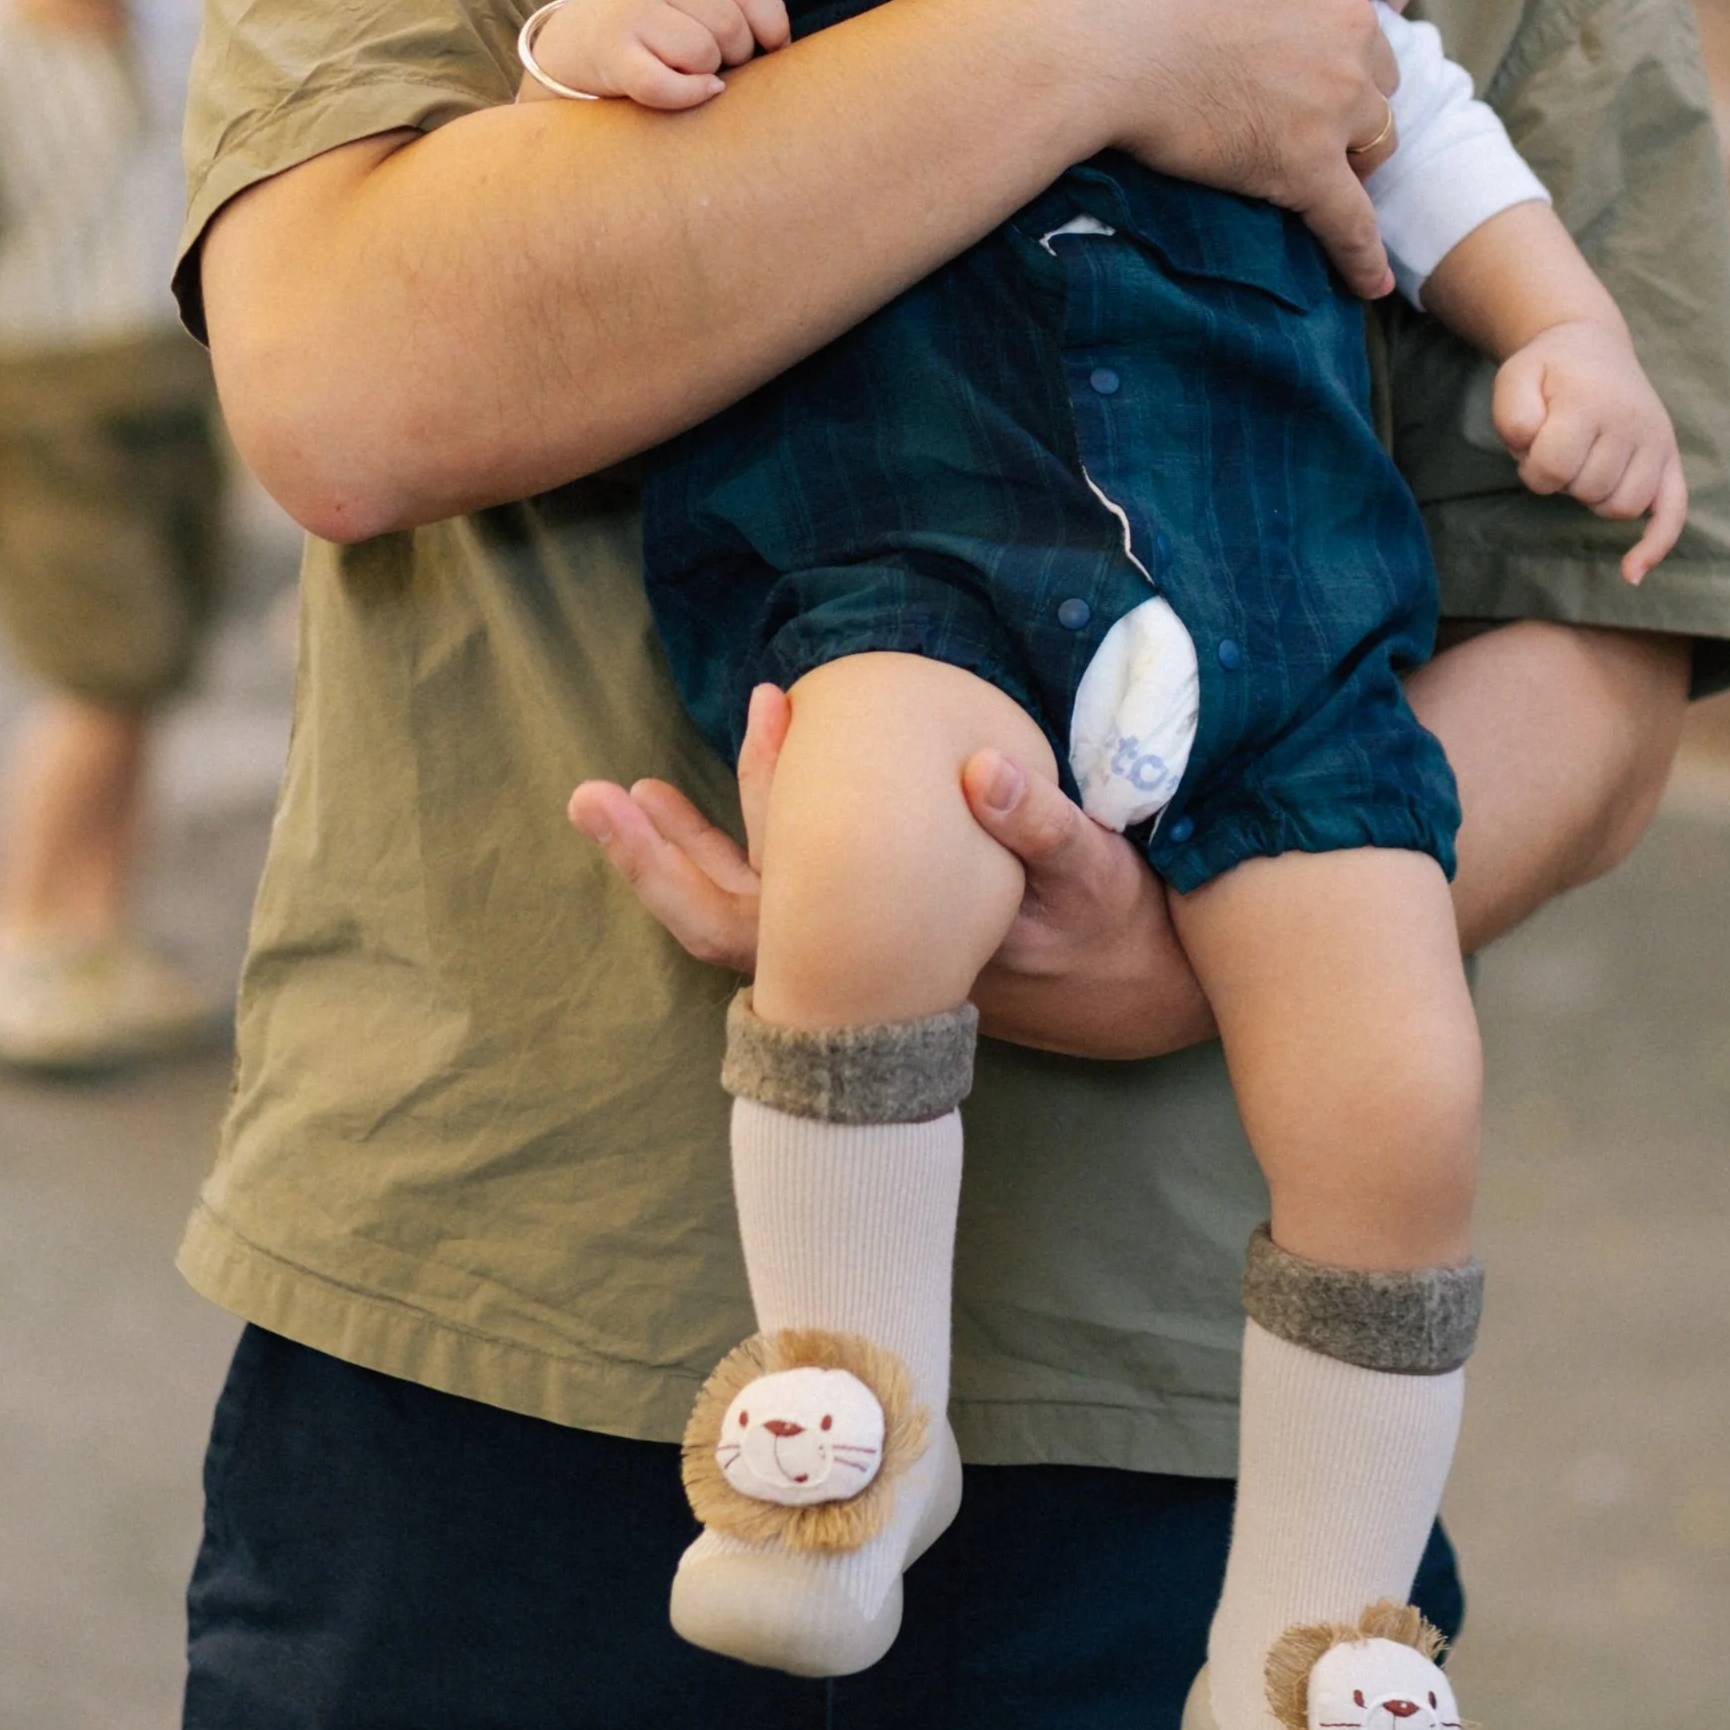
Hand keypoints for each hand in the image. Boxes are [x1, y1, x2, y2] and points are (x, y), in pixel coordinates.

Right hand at [521, 0, 789, 109]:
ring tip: (688, 70)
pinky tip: (700, 92)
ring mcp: (629, 12)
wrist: (568, 44)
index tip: (766, 48)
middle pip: (730, 26)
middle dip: (735, 56)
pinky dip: (688, 95)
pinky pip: (665, 85)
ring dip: (707, 74)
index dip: (770, 28)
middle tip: (716, 63)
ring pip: (703, 55)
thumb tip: (780, 34)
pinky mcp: (610, 53)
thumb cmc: (649, 22)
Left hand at [566, 686, 1213, 1058]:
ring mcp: (858, 955)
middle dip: (660, 863)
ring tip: (628, 796)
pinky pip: (783, 902)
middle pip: (733, 928)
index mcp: (895, 950)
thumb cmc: (1111, 924)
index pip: (783, 907)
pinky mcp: (870, 937)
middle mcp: (860, 965)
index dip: (732, 833)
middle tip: (593, 795)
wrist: (1137, 989)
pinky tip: (726, 802)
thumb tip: (978, 771)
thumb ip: (1038, 823)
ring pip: (748, 920)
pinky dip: (743, 852)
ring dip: (686, 858)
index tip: (717, 740)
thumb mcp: (1088, 871)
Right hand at [1051, 0, 1411, 297]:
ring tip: (1320, 155)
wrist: (1085, 33)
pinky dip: (1359, 254)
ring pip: (1373, 131)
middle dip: (1354, 68)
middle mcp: (1348, 27)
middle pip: (1383, 57)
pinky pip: (1348, 220)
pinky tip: (1367, 282)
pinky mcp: (1301, 169)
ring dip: (1353, 141)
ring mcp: (1331, 103)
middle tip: (1307, 78)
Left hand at [1489, 322, 1688, 581]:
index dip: (1531, 467)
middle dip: (1560, 478)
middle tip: (1555, 444)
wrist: (1592, 344)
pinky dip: (1655, 546)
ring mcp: (1657, 441)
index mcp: (1591, 401)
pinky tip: (1631, 574)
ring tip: (1582, 460)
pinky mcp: (1672, 457)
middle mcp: (1632, 422)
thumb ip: (1512, 414)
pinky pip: (1673, 513)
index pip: (1553, 468)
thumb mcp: (1514, 376)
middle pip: (1587, 490)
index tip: (1529, 447)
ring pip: (1621, 507)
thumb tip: (1533, 448)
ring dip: (1592, 496)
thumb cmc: (1548, 370)